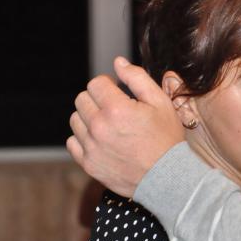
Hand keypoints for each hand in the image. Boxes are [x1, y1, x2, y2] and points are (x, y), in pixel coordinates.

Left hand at [67, 57, 184, 197]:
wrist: (166, 177)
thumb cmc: (166, 139)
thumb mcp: (161, 102)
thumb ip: (137, 78)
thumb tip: (118, 62)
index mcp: (116, 109)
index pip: (96, 84)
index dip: (108, 84)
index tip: (118, 92)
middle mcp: (99, 127)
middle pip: (82, 99)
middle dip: (97, 99)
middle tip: (115, 108)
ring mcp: (91, 147)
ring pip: (75, 120)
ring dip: (89, 118)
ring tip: (109, 125)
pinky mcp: (88, 164)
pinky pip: (73, 142)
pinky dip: (84, 138)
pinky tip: (102, 140)